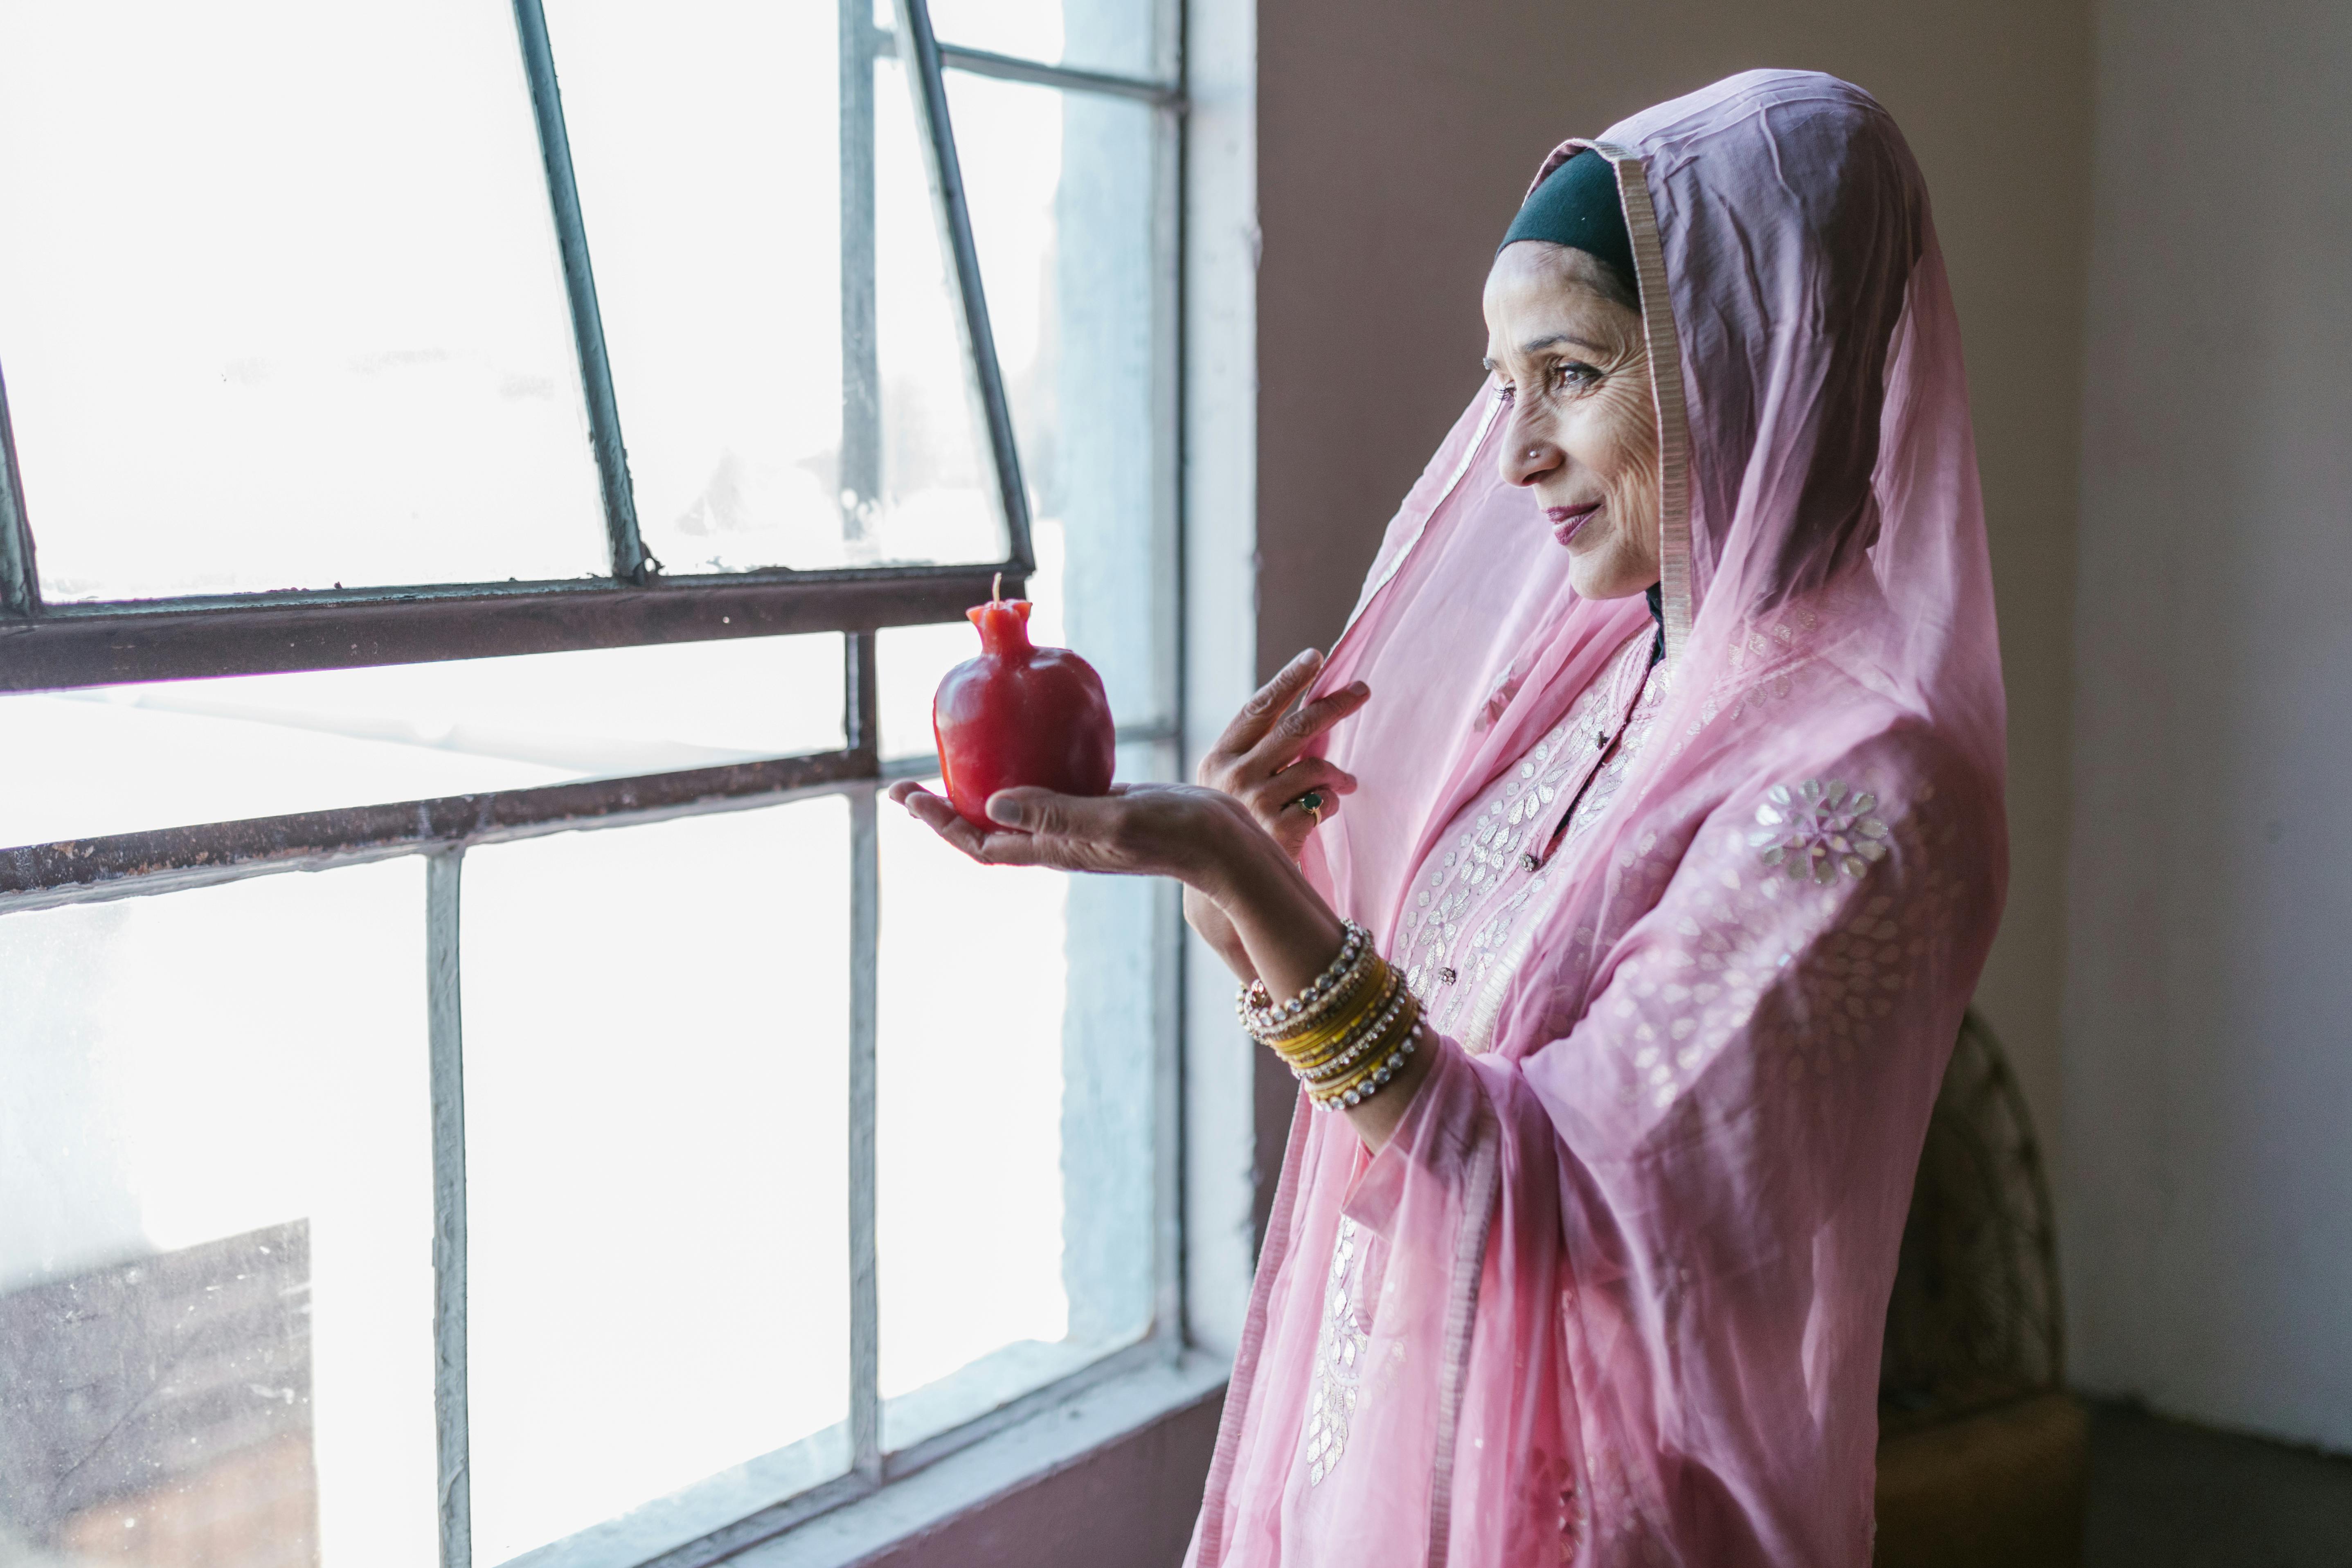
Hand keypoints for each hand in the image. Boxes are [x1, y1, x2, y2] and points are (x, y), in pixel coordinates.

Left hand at [888, 778, 1251, 891]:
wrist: (1224, 843)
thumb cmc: (1175, 833)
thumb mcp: (1112, 817)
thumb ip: (1056, 812)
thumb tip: (993, 802)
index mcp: (1056, 849)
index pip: (981, 842)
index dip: (941, 822)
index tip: (907, 795)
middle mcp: (1059, 841)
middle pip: (987, 830)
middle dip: (945, 810)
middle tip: (907, 785)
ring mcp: (1078, 825)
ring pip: (1015, 810)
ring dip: (979, 792)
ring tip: (953, 764)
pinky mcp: (1099, 806)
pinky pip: (1050, 790)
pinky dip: (1024, 772)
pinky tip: (1021, 746)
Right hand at [1196, 648, 1369, 860]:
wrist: (1226, 885)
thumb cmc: (1239, 824)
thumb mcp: (1233, 783)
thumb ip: (1261, 752)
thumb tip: (1314, 713)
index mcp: (1219, 758)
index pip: (1259, 709)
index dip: (1288, 680)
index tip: (1315, 656)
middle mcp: (1233, 777)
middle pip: (1295, 728)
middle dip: (1334, 705)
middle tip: (1362, 690)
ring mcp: (1255, 804)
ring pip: (1316, 767)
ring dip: (1339, 774)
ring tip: (1346, 782)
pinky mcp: (1278, 832)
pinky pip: (1324, 802)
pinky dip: (1332, 803)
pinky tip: (1325, 813)